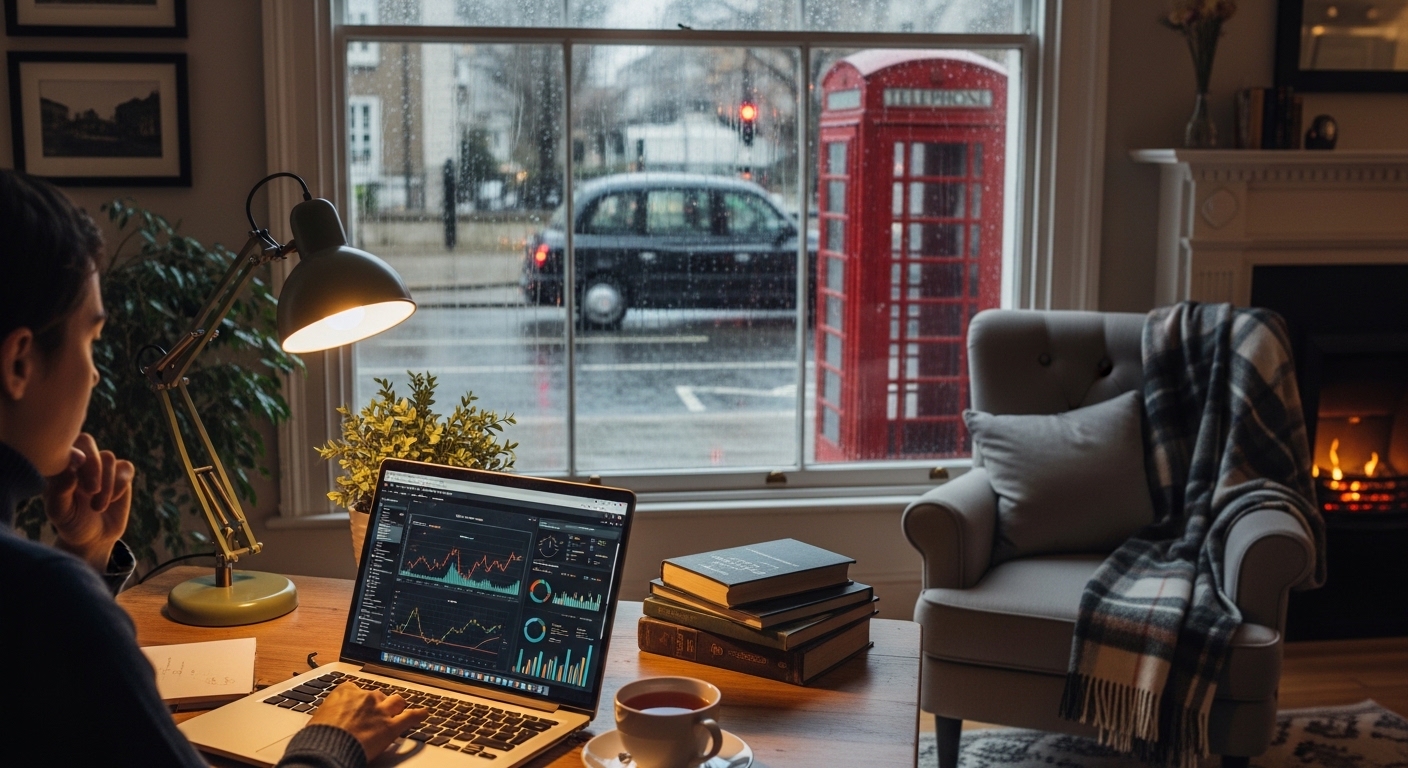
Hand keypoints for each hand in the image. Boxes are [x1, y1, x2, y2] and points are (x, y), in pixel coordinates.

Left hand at [44, 433, 132, 571]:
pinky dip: (120, 485)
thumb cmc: (71, 523)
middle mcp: (79, 461)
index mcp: (59, 466)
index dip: (72, 456)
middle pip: (87, 442)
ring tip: (98, 507)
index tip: (75, 478)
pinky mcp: (121, 474)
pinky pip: (126, 468)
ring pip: (108, 458)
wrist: (94, 538)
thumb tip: (71, 471)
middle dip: (92, 466)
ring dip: (106, 484)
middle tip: (92, 491)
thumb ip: (60, 492)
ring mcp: (101, 466)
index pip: (63, 446)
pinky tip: (112, 501)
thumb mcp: (60, 512)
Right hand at [307, 681, 428, 759]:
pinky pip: (410, 717)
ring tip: (397, 712)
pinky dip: (419, 715)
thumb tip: (328, 722)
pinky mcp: (390, 726)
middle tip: (373, 716)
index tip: (358, 705)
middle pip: (377, 695)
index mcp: (345, 692)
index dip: (359, 700)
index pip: (357, 689)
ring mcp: (380, 711)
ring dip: (396, 707)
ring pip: (396, 701)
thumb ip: (330, 714)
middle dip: (377, 704)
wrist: (325, 749)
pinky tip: (424, 713)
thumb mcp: (318, 719)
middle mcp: (365, 697)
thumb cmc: (316, 737)